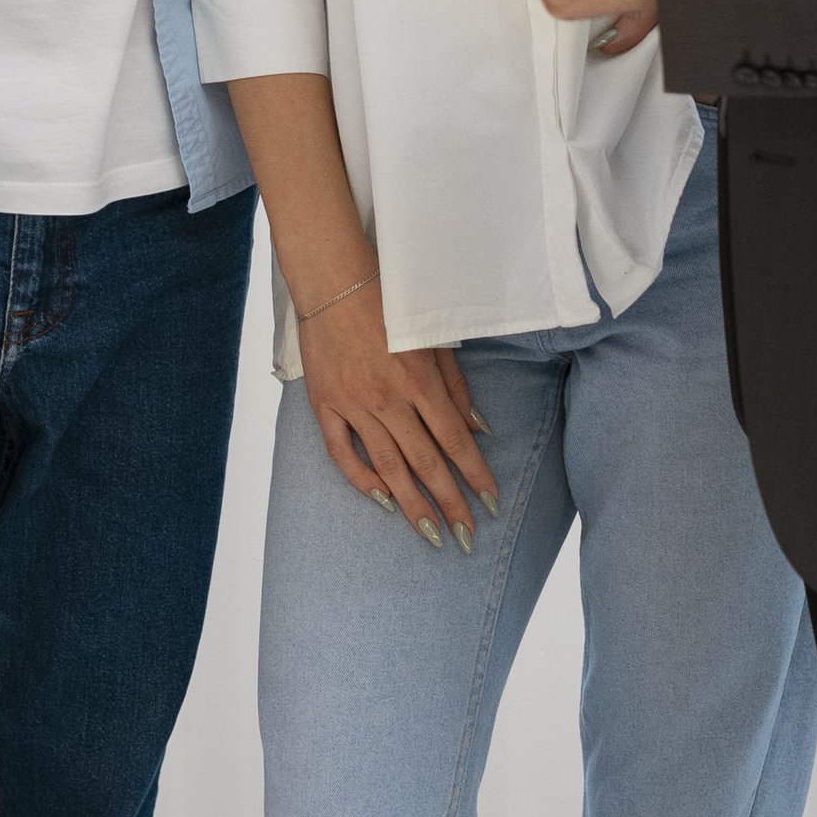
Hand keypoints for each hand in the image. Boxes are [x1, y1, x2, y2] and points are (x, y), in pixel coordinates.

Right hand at [296, 269, 499, 551]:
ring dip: (412, 504)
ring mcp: (353, 404)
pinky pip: (341, 452)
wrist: (333, 279)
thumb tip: (478, 431)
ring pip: (387, 466)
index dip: (475, 475)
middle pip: (425, 463)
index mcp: (419, 380)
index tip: (491, 503)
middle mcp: (388, 398)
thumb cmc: (389, 302)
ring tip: (431, 533)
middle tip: (466, 537)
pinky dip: (361, 479)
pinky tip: (381, 500)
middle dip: (449, 504)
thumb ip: (456, 387)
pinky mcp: (324, 403)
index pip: (455, 441)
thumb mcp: (433, 337)